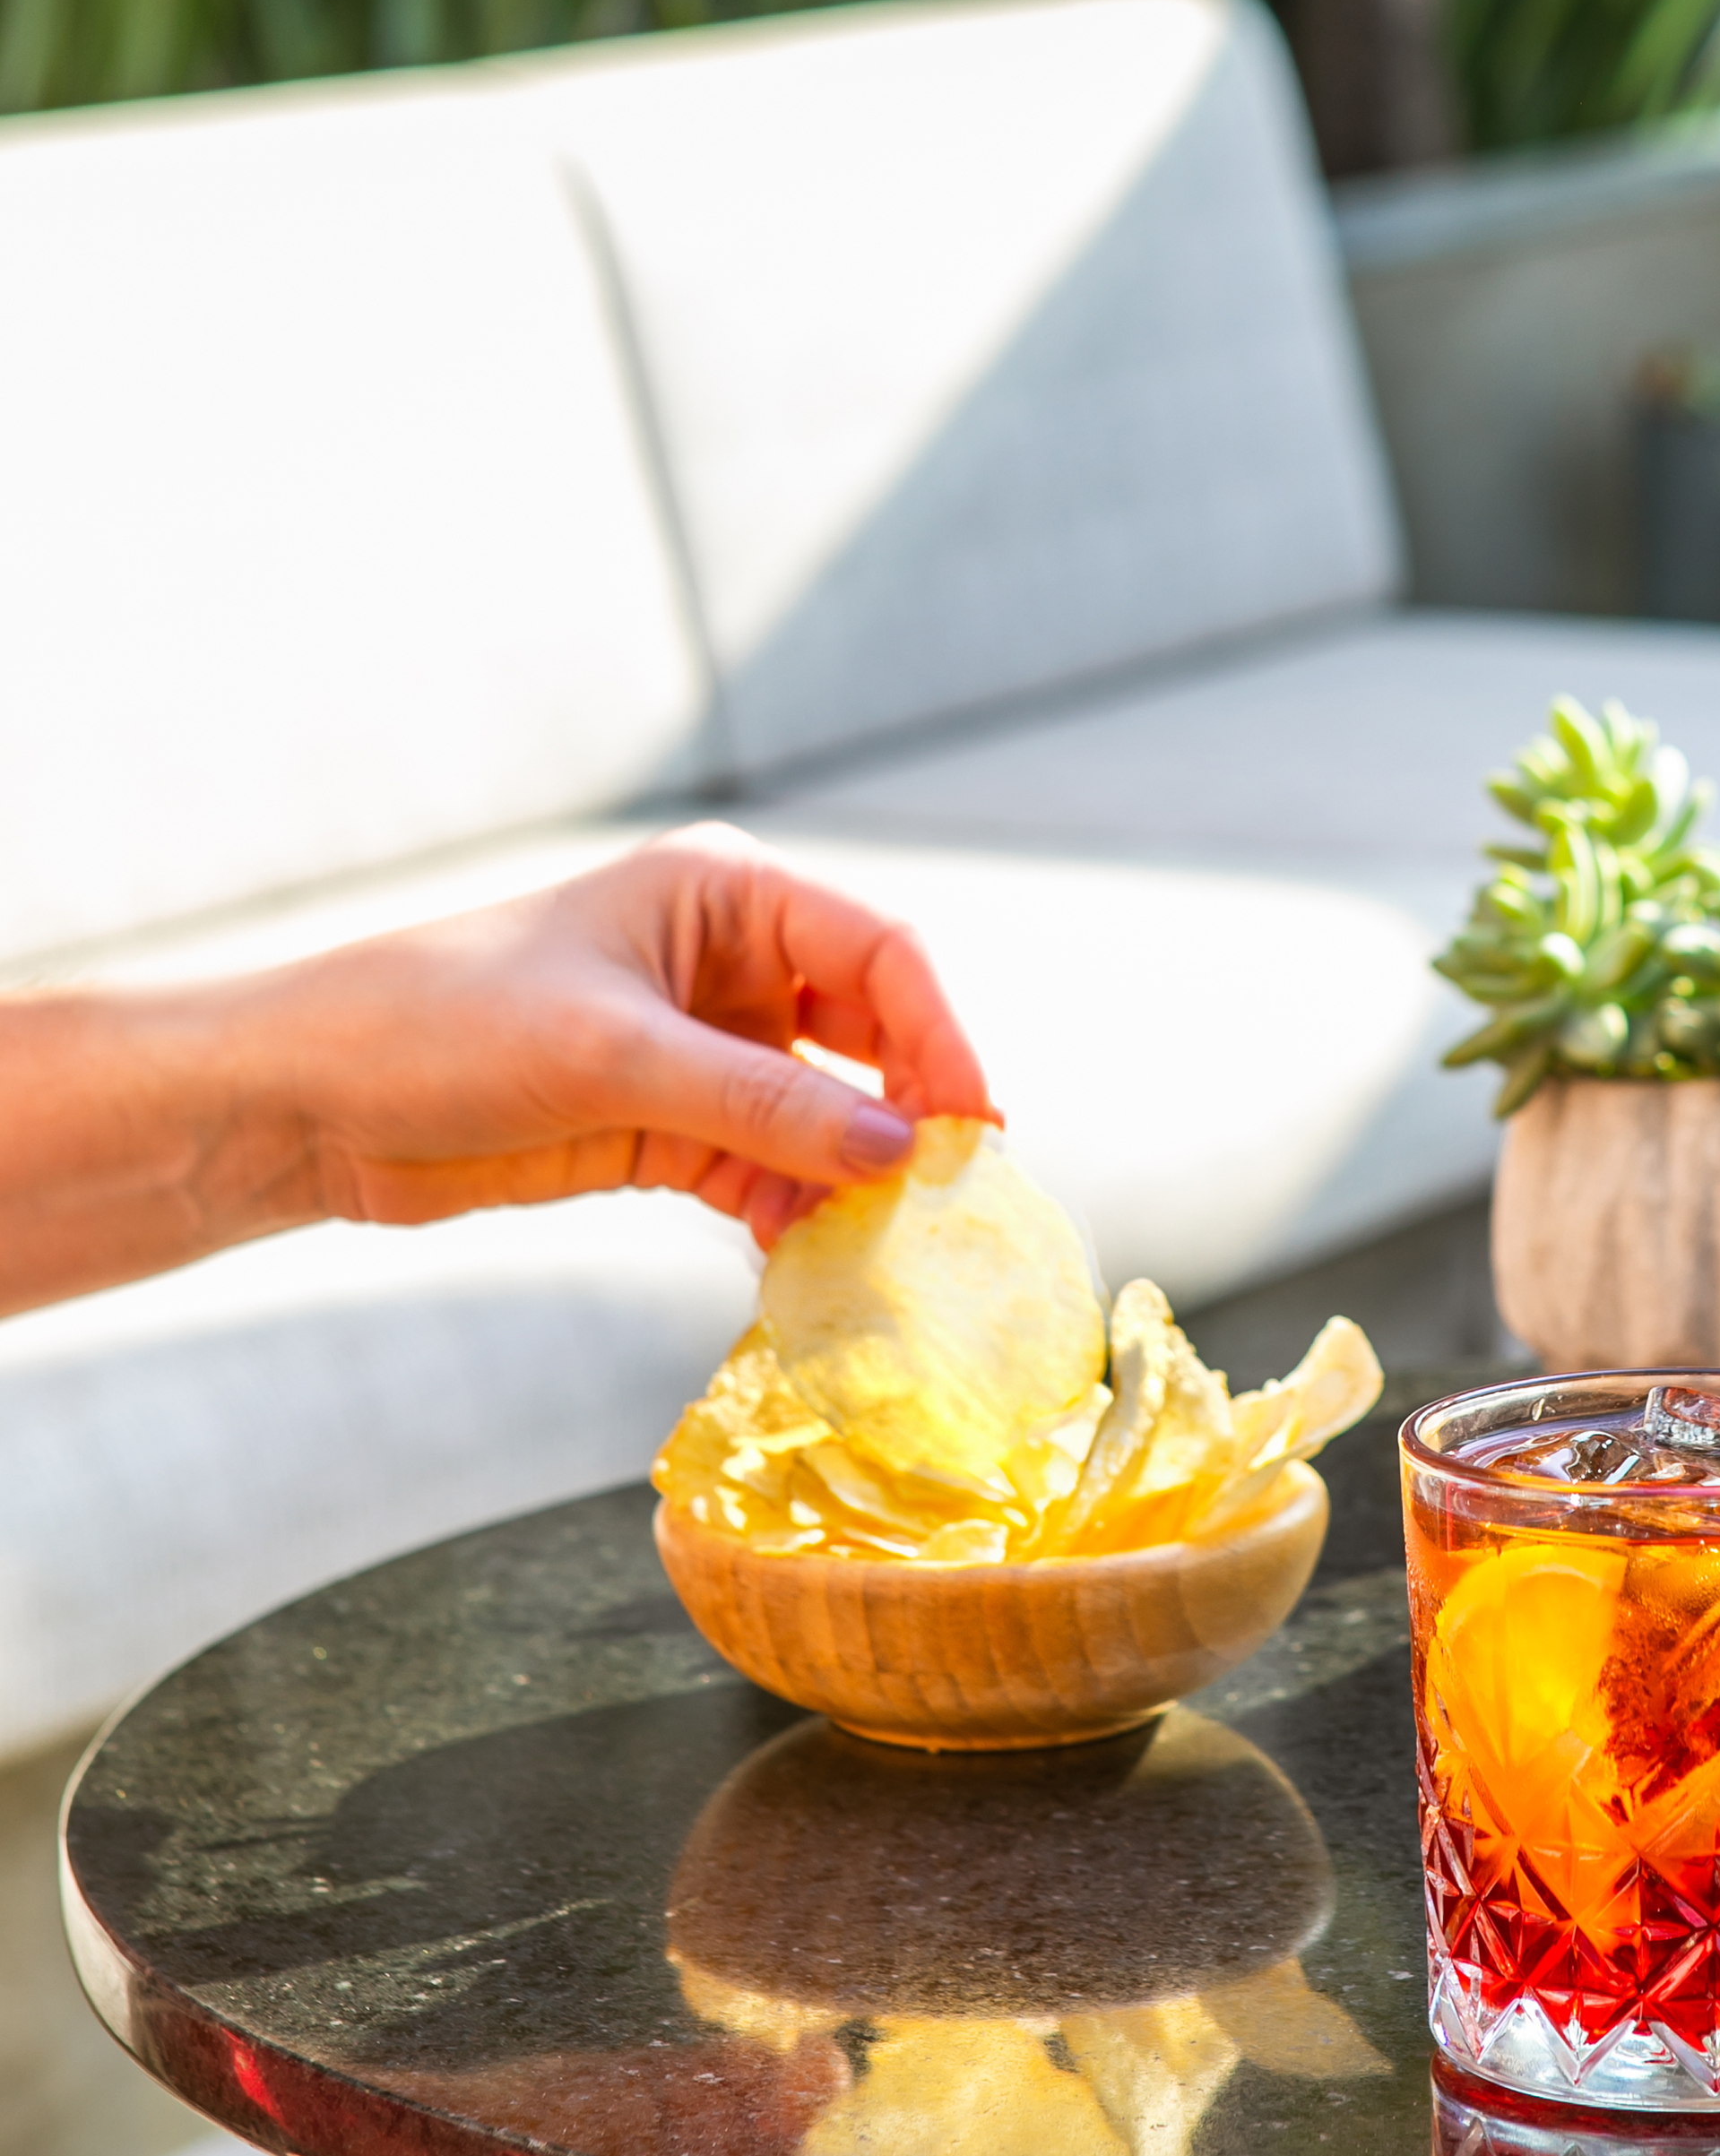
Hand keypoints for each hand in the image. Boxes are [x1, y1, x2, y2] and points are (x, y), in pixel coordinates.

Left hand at [258, 825, 993, 1251]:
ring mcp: (699, 1050)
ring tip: (880, 1245)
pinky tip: (808, 1261)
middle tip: (945, 1197)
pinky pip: (767, 1170)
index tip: (972, 1126)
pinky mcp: (665, 1128)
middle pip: (869, 1035)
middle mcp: (728, 963)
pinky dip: (794, 1213)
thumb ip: (762, 1105)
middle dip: (907, 1112)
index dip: (939, 1037)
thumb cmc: (440, 1026)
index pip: (879, 954)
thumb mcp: (613, 1057)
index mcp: (724, 894)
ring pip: (822, 1114)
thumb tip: (896, 1151)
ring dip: (851, 1177)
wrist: (310, 1103)